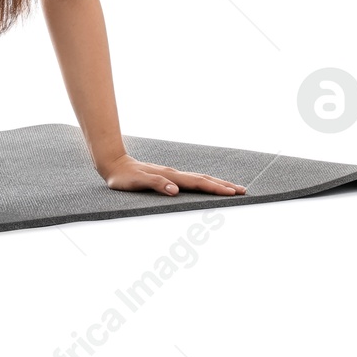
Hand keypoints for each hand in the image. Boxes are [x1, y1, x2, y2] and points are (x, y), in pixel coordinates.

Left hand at [98, 153, 246, 195]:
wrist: (113, 164)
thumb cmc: (123, 177)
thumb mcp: (136, 182)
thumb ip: (156, 184)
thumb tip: (175, 191)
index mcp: (170, 177)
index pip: (198, 183)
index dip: (215, 188)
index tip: (232, 193)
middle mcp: (174, 175)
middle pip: (204, 179)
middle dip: (223, 185)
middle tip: (243, 191)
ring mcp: (172, 175)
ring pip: (199, 179)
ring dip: (216, 183)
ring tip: (231, 188)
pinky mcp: (167, 177)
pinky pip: (191, 181)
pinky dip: (204, 183)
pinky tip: (206, 186)